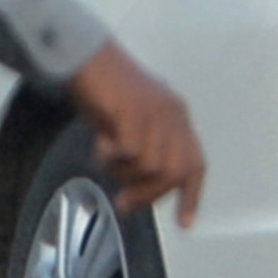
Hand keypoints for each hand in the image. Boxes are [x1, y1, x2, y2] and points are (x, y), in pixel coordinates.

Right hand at [71, 42, 206, 225]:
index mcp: (176, 115)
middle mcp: (173, 114)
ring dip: (125, 174)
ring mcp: (156, 112)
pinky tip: (100, 145)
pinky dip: (112, 156)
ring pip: (153, 167)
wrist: (83, 54)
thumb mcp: (129, 121)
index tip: (185, 223)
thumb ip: (140, 149)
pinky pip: (131, 152)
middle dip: (149, 194)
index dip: (191, 196)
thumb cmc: (101, 85)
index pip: (195, 163)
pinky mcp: (134, 111)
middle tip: (124, 202)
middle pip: (176, 172)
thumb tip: (137, 188)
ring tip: (105, 160)